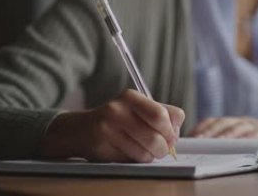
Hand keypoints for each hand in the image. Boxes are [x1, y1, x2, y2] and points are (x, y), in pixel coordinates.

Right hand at [39, 89, 184, 162]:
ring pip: (144, 152)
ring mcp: (107, 129)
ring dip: (150, 156)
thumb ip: (162, 113)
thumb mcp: (138, 107)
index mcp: (130, 97)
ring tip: (146, 150)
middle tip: (162, 149)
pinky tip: (130, 152)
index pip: (160, 114)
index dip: (170, 129)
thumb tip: (177, 129)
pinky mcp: (101, 147)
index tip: (171, 135)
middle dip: (164, 148)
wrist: (80, 129)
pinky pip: (130, 160)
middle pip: (155, 137)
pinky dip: (136, 160)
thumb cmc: (117, 119)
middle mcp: (117, 110)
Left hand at [190, 116, 257, 142]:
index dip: (202, 127)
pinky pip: (251, 136)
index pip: (215, 121)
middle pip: (222, 123)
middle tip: (195, 140)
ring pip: (235, 127)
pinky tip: (232, 146)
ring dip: (221, 135)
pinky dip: (240, 140)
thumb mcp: (248, 135)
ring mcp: (256, 127)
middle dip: (207, 131)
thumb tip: (206, 148)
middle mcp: (245, 121)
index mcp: (238, 121)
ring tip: (210, 143)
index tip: (189, 136)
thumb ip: (232, 138)